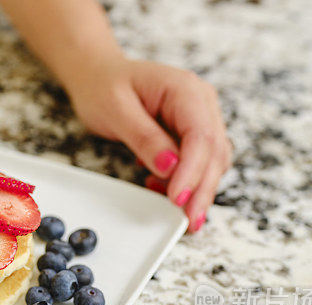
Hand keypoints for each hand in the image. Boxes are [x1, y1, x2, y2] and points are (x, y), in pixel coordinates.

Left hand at [66, 58, 231, 231]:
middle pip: (214, 153)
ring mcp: (199, 118)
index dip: (192, 172)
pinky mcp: (191, 133)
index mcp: (185, 90)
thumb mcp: (116, 110)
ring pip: (212, 162)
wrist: (98, 75)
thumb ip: (144, 137)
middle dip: (202, 190)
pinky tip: (160, 187)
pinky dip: (185, 181)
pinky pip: (199, 163)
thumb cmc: (104, 86)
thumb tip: (170, 166)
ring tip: (170, 207)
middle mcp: (200, 102)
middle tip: (188, 221)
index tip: (177, 199)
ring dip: (197, 189)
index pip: (201, 136)